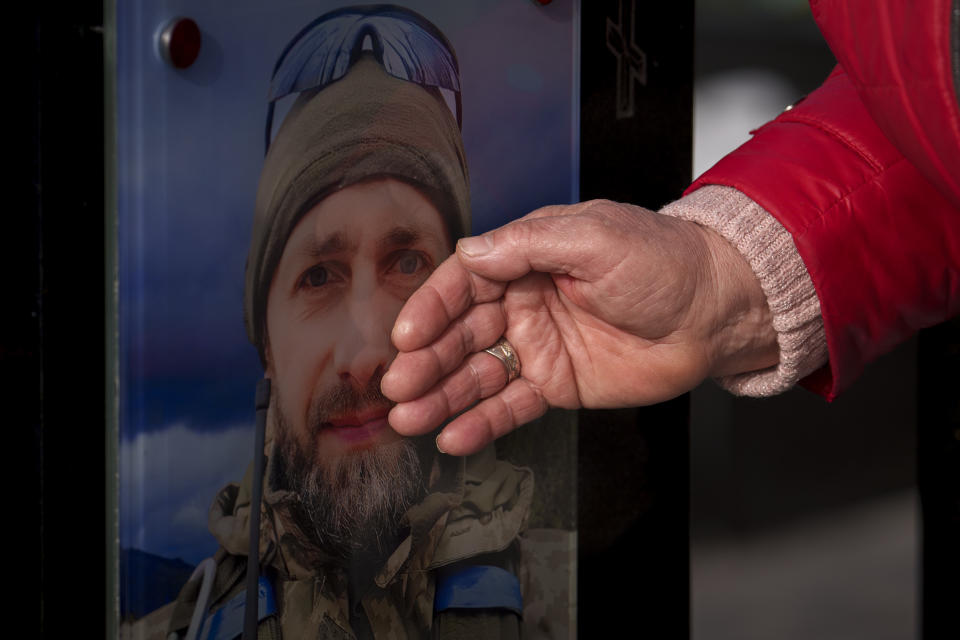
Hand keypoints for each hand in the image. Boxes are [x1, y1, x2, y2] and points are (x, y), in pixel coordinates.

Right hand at [381, 200, 777, 454]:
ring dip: (442, 397)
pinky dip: (483, 423)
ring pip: (479, 374)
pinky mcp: (557, 385)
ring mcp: (538, 347)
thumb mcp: (596, 236)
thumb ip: (529, 244)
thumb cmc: (663, 262)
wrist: (715, 312)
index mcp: (528, 258)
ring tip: (410, 419)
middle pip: (462, 333)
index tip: (407, 336)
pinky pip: (512, 406)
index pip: (465, 282)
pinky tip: (454, 438)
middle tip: (399, 385)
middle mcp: (524, 302)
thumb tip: (470, 252)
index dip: (432, 308)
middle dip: (428, 360)